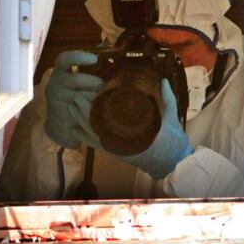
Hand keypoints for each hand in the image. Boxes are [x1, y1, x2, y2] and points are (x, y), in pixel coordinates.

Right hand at [44, 51, 103, 148]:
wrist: (61, 124)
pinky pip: (81, 112)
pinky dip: (92, 111)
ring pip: (80, 96)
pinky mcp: (61, 116)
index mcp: (60, 72)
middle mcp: (55, 84)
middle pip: (76, 79)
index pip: (65, 59)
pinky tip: (98, 112)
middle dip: (95, 83)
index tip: (94, 59)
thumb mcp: (79, 77)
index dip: (79, 57)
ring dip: (95, 98)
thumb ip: (90, 62)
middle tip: (106, 87)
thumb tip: (105, 44)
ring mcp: (56, 101)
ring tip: (103, 100)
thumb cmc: (74, 95)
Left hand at [71, 78, 193, 178]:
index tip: (92, 90)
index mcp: (134, 130)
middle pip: (97, 123)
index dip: (99, 103)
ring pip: (93, 134)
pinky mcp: (116, 153)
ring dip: (81, 120)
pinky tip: (75, 128)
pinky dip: (84, 137)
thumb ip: (167, 98)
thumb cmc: (172, 141)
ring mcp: (117, 147)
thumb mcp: (171, 117)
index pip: (111, 116)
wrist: (171, 163)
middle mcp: (122, 140)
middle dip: (85, 109)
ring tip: (72, 107)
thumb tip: (162, 80)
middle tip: (78, 95)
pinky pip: (95, 145)